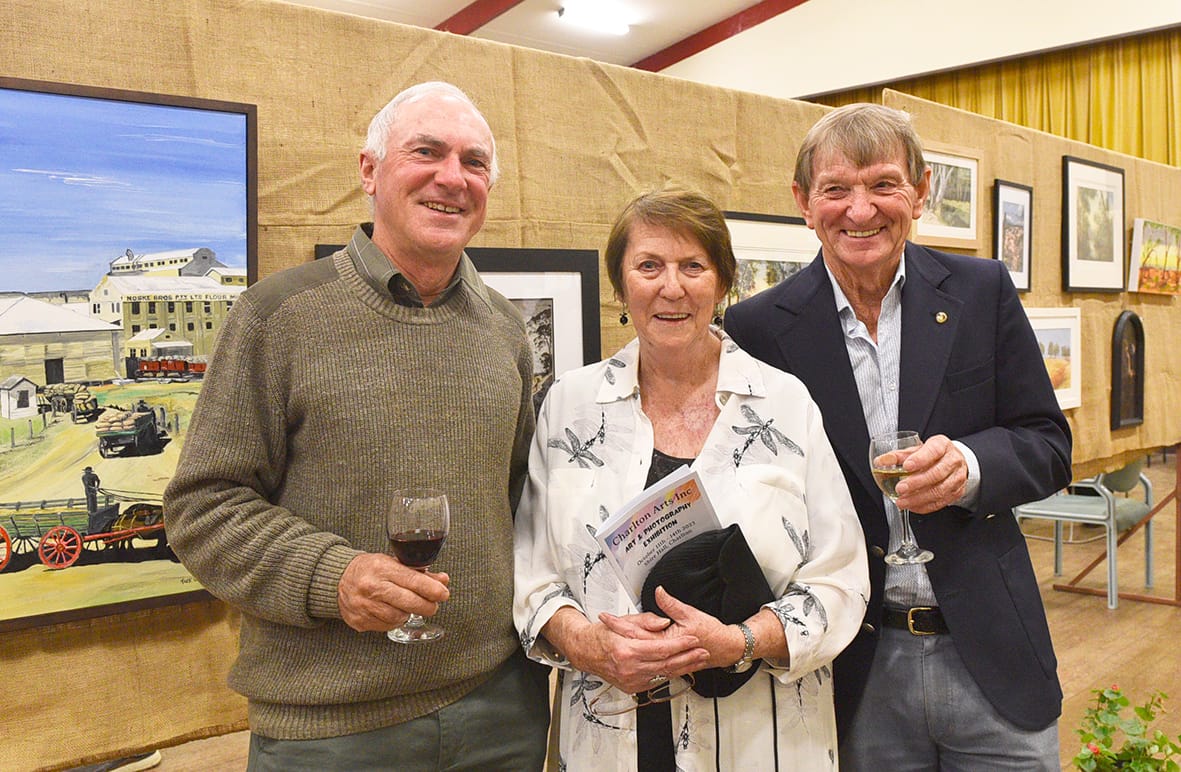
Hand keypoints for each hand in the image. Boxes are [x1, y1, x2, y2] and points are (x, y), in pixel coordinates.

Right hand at [337, 552, 449, 632]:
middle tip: (433, 606)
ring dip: (409, 614)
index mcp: (381, 568)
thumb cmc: (370, 569)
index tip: (444, 594)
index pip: (413, 580)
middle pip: (408, 602)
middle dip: (427, 606)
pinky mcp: (359, 621)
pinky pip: (385, 626)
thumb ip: (419, 573)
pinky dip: (394, 621)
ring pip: (398, 617)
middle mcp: (371, 587)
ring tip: (410, 606)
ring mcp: (364, 605)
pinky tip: (393, 612)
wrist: (338, 579)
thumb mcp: (393, 563)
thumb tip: (443, 580)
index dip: (432, 589)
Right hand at [545, 607, 706, 693]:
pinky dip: (669, 674)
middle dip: (688, 658)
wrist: (585, 651)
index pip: (662, 649)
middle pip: (667, 664)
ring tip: (698, 660)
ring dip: (684, 668)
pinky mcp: (632, 687)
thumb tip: (664, 623)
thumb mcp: (623, 622)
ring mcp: (631, 680)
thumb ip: (646, 622)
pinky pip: (655, 680)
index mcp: (627, 651)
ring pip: (664, 675)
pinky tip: (681, 668)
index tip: (693, 639)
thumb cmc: (602, 635)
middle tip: (703, 652)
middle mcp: (629, 669)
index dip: (680, 644)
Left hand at [608, 587, 745, 669]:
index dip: (619, 624)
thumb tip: (658, 592)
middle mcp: (662, 654)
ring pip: (638, 653)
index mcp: (666, 642)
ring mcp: (664, 661)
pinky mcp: (668, 664)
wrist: (724, 649)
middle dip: (616, 633)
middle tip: (602, 623)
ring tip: (608, 634)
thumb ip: (670, 604)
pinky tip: (626, 649)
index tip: (606, 617)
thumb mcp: (690, 614)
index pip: (636, 632)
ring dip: (623, 643)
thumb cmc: (711, 633)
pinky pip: (647, 662)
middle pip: (633, 643)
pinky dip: (637, 654)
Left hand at [894, 434, 967, 513]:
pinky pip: (941, 502)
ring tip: (902, 501)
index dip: (920, 459)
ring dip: (918, 498)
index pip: (934, 451)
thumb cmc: (933, 455)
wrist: (954, 462)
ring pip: (939, 490)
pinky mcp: (956, 492)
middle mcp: (952, 461)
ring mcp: (957, 478)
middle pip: (937, 473)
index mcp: (942, 445)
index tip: (906, 466)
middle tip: (900, 488)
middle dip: (916, 483)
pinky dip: (924, 506)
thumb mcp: (917, 449)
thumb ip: (899, 455)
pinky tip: (912, 506)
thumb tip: (880, 461)